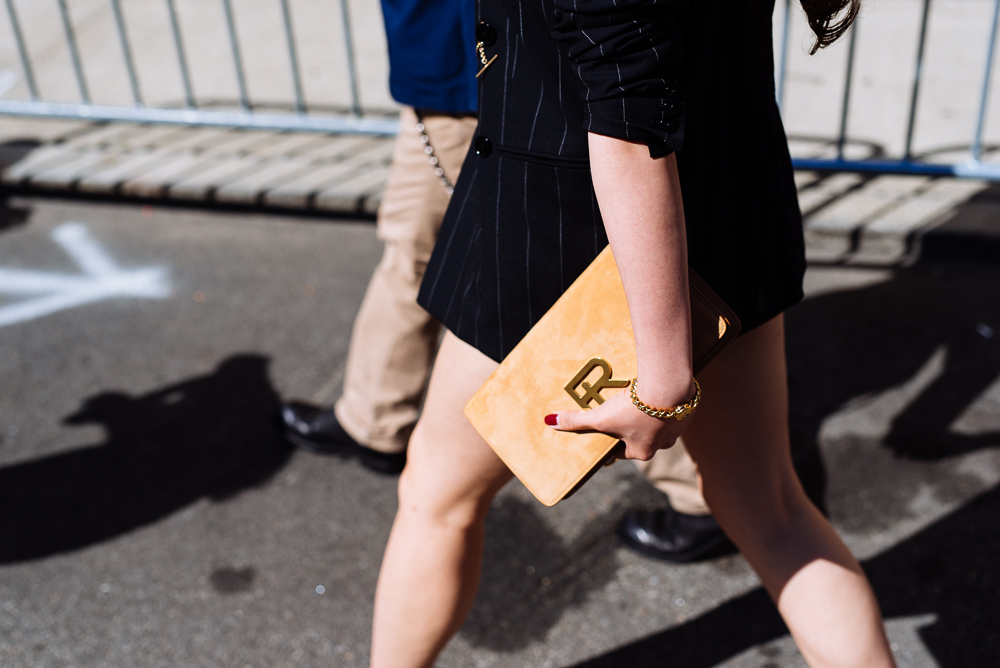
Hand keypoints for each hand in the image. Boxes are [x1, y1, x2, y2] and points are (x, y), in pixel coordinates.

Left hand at [545, 385, 692, 460]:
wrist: (668, 388)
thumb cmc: (632, 408)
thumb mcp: (600, 416)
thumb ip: (575, 420)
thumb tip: (550, 421)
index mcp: (641, 452)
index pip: (621, 451)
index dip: (612, 440)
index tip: (606, 429)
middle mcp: (661, 446)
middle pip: (641, 438)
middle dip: (631, 426)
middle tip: (622, 411)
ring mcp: (676, 430)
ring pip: (658, 425)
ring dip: (650, 415)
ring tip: (639, 399)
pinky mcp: (687, 412)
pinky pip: (673, 411)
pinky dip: (665, 404)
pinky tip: (658, 392)